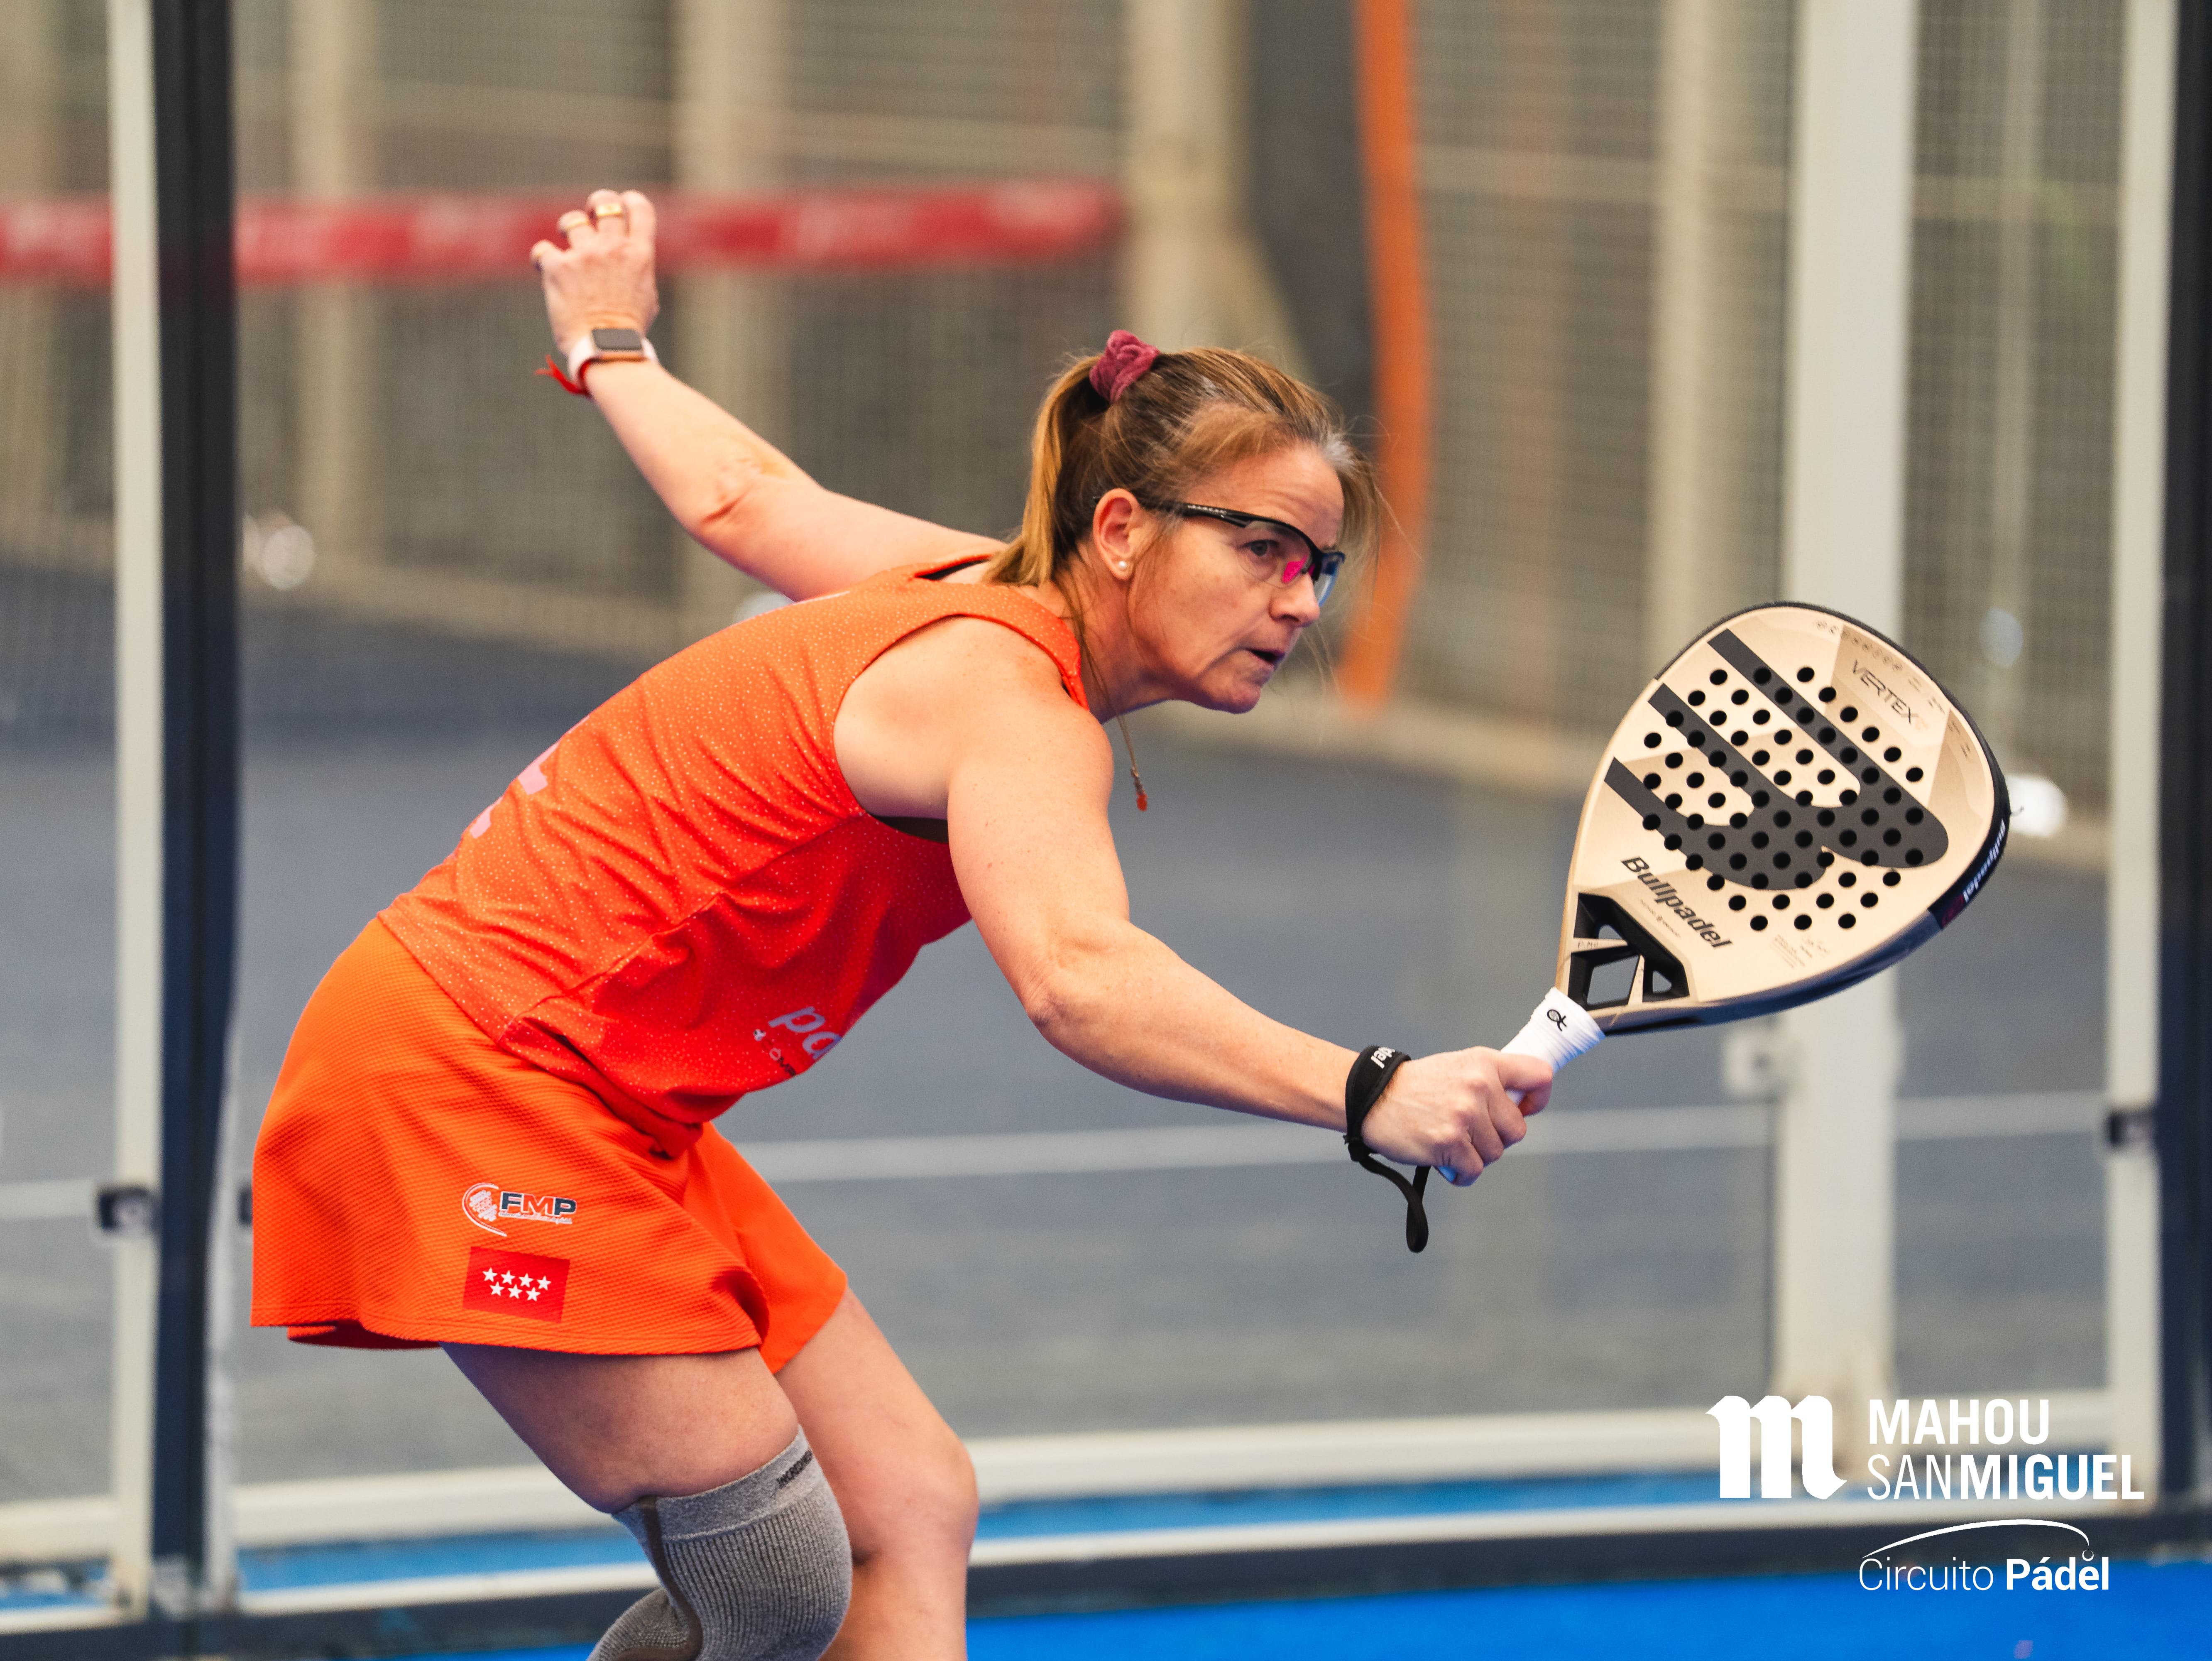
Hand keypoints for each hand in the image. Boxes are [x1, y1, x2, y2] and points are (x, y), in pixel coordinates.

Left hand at [529, 188, 660, 354]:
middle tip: (590, 218)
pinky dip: (542, 259)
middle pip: (605, 202)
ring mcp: (585, 256)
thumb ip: (637, 269)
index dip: (629, 201)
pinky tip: (546, 270)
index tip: (621, 207)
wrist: (605, 349)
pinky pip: (543, 249)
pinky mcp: (558, 269)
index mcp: (639, 254)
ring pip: (571, 221)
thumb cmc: (628, 330)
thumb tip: (629, 260)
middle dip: (596, 205)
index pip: (639, 207)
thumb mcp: (647, 295)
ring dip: (567, 230)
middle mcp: (613, 248)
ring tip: (567, 249)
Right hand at [1357, 1048, 1552, 1185]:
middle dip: (1496, 1136)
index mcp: (1484, 1063)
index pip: (1539, 1075)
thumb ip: (1491, 1080)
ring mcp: (1464, 1115)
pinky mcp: (1449, 1143)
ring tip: (1450, 1141)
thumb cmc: (1417, 1087)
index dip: (1538, 1099)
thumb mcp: (1458, 1067)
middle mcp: (1479, 1086)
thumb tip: (1524, 1105)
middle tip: (1469, 1130)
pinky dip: (1462, 1173)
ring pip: (1495, 1152)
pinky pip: (1474, 1170)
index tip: (1524, 1108)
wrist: (1372, 1097)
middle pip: (1517, 1130)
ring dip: (1475, 1155)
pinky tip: (1446, 1161)